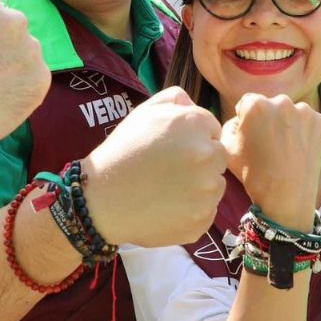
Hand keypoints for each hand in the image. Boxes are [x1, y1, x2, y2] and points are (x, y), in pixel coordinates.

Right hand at [82, 87, 226, 246]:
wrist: (102, 199)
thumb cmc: (122, 152)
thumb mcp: (144, 112)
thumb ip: (175, 99)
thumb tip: (193, 105)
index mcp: (195, 125)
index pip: (213, 130)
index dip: (192, 138)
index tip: (172, 148)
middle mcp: (208, 156)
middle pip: (219, 157)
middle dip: (200, 161)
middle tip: (170, 169)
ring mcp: (207, 192)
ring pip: (215, 186)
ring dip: (199, 186)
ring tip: (166, 189)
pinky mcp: (201, 221)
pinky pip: (206, 212)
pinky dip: (191, 211)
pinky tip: (166, 206)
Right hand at [221, 94, 320, 227]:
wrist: (287, 196)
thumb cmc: (253, 174)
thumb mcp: (226, 149)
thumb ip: (229, 125)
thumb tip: (240, 118)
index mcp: (255, 105)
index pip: (247, 102)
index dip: (246, 120)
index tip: (251, 138)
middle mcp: (281, 101)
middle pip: (270, 104)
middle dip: (267, 119)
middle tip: (268, 145)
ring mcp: (304, 110)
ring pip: (289, 112)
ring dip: (286, 124)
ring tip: (284, 150)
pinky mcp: (320, 121)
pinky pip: (306, 121)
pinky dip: (302, 131)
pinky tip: (296, 150)